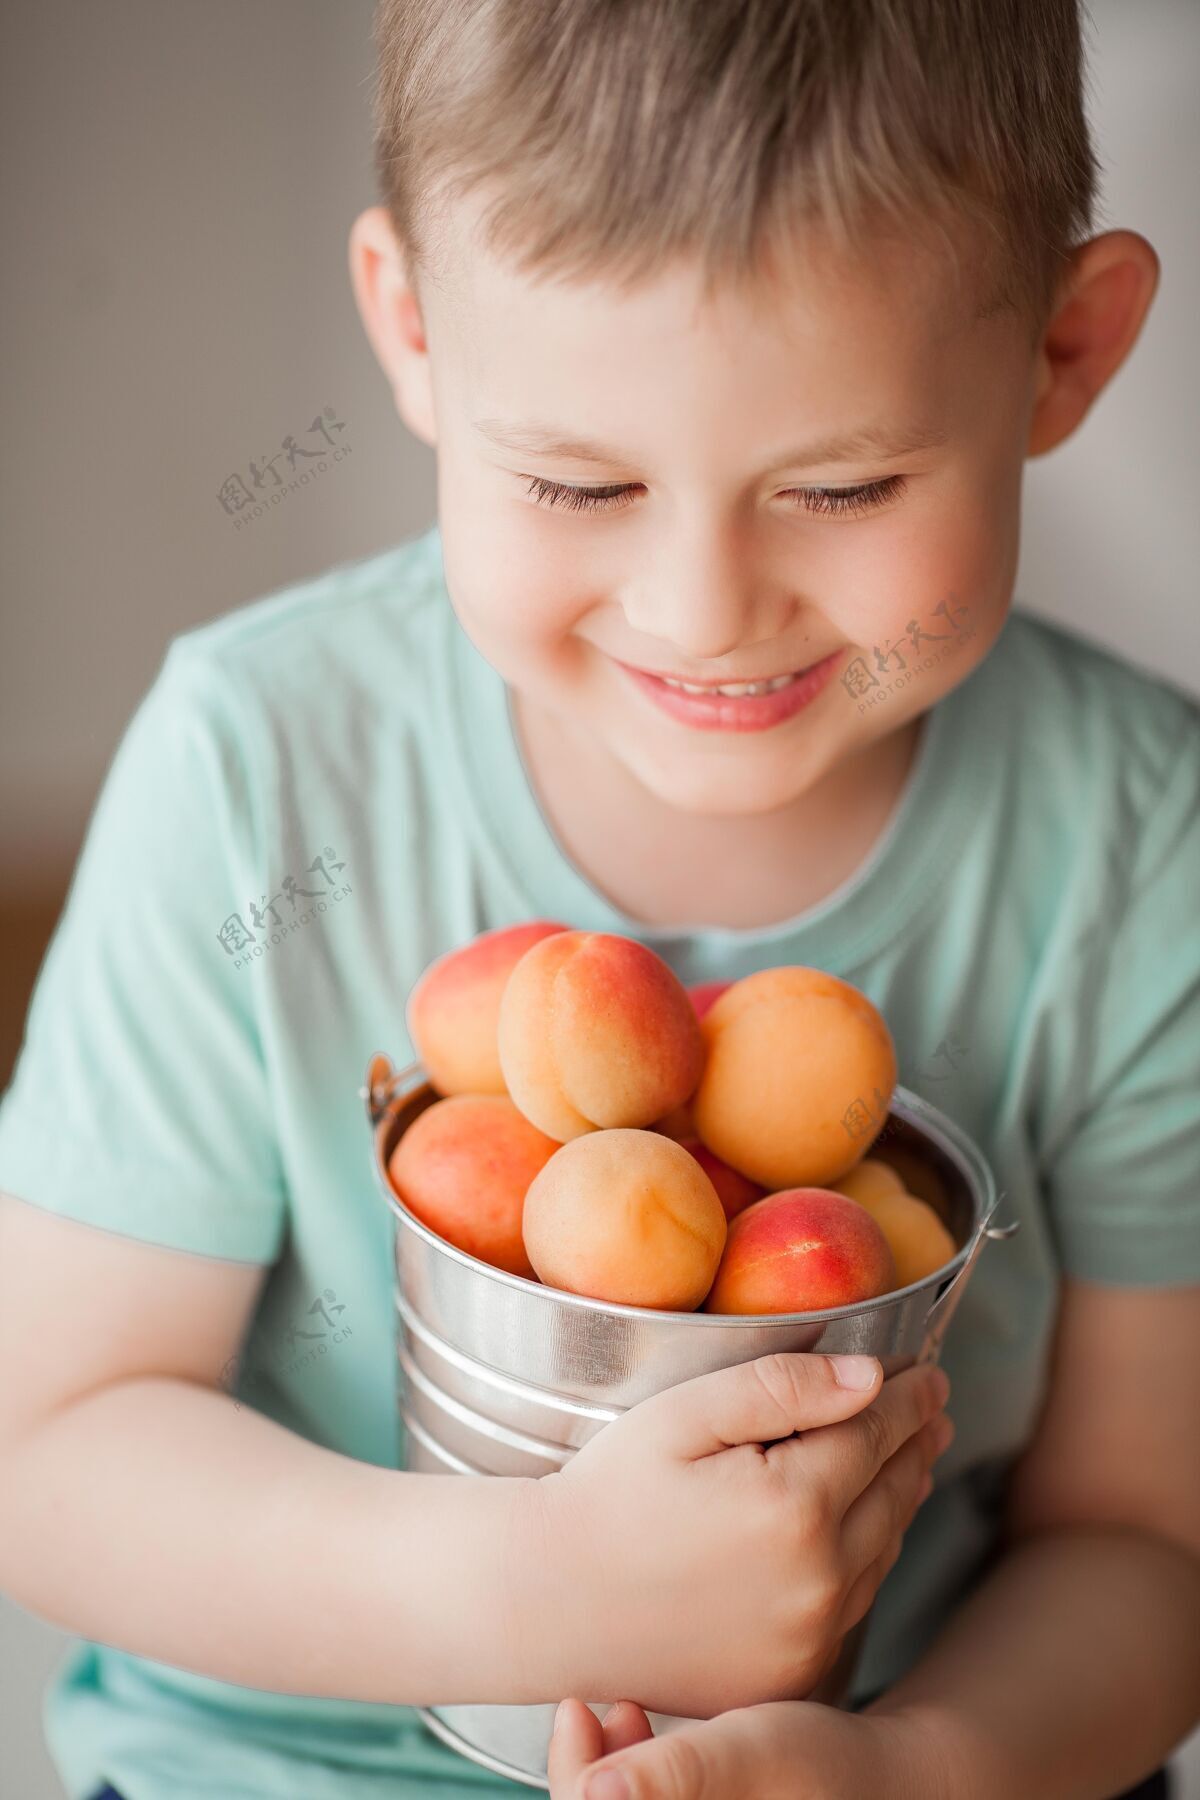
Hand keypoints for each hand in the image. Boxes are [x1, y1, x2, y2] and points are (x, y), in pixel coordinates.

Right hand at [510, 1351, 951, 1716]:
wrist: (549, 1599)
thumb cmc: (607, 1494)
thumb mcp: (684, 1415)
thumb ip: (782, 1388)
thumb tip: (870, 1378)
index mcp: (796, 1505)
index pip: (877, 1432)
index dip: (908, 1395)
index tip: (927, 1371)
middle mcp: (819, 1579)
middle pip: (895, 1491)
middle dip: (916, 1439)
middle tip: (931, 1405)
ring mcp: (810, 1636)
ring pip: (884, 1549)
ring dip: (901, 1495)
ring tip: (908, 1456)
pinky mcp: (792, 1673)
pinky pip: (855, 1602)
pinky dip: (870, 1555)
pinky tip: (862, 1526)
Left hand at [547, 1694, 946, 1799]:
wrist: (881, 1774)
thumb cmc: (819, 1762)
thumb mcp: (744, 1754)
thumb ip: (676, 1775)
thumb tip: (590, 1794)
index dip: (571, 1781)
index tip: (575, 1710)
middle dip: (585, 1772)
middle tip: (589, 1704)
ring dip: (609, 1769)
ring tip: (627, 1711)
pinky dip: (635, 1777)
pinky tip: (642, 1733)